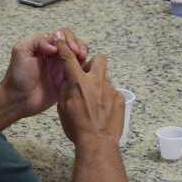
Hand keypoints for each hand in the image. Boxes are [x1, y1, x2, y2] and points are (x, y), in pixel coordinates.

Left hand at [0, 29, 90, 121]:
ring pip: (78, 57)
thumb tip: (55, 47)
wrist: (18, 99)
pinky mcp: (66, 82)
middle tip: (79, 55)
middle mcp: (56, 56)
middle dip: (80, 46)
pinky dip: (83, 70)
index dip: (69, 39)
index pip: (62, 35)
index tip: (70, 48)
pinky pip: (78, 73)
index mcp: (46, 47)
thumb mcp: (21, 50)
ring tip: (82, 62)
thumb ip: (37, 41)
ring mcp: (62, 69)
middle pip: (74, 44)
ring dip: (83, 56)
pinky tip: (82, 72)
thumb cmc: (18, 75)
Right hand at [54, 35, 119, 149]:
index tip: (61, 40)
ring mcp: (110, 89)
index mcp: (78, 82)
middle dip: (93, 63)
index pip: (69, 58)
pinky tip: (103, 112)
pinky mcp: (120, 98)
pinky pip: (112, 93)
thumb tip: (69, 79)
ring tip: (95, 104)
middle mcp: (96, 81)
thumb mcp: (62, 107)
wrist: (97, 142)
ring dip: (99, 86)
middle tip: (88, 75)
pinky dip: (107, 99)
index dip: (64, 47)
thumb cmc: (76, 127)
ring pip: (105, 79)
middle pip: (99, 59)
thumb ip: (66, 88)